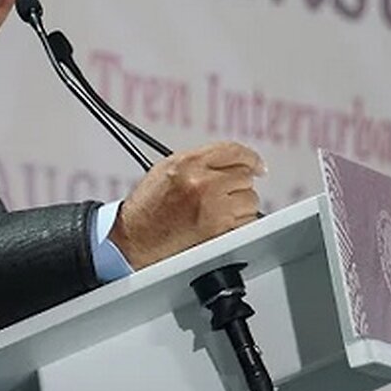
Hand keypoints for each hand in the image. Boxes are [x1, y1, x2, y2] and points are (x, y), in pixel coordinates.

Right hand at [110, 141, 264, 268]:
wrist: (133, 239)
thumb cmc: (147, 208)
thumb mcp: (167, 169)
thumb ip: (200, 161)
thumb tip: (232, 161)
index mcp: (189, 163)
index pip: (235, 151)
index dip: (251, 158)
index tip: (257, 165)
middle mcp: (203, 183)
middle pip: (245, 177)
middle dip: (238, 185)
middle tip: (226, 195)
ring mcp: (214, 209)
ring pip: (250, 200)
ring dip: (240, 206)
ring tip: (218, 212)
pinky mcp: (220, 232)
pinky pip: (246, 223)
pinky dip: (238, 225)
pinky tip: (220, 226)